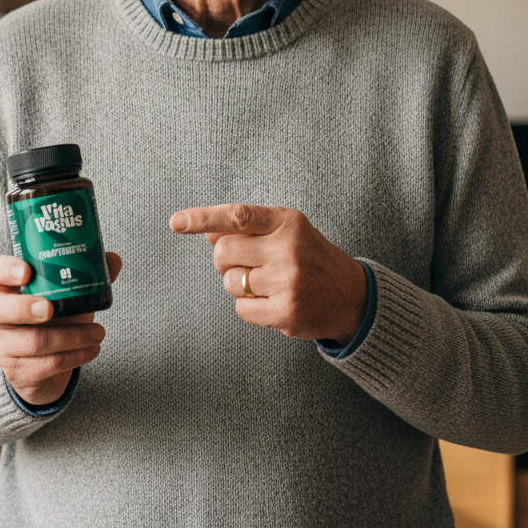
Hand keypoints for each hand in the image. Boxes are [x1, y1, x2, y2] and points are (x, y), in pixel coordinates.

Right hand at [0, 251, 121, 405]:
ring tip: (98, 332)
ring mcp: (3, 347)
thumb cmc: (53, 322)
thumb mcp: (66, 298)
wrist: (44, 370)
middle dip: (26, 308)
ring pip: (32, 341)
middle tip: (51, 308)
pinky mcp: (18, 373)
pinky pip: (47, 364)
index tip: (27, 271)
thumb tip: (114, 258)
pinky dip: (75, 356)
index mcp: (5, 290)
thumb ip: (86, 277)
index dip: (4, 269)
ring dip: (72, 337)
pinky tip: (92, 349)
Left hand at [171, 204, 366, 345]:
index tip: (176, 222)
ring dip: (240, 285)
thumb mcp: (284, 231)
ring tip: (268, 283)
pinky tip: (272, 302)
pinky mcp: (286, 311)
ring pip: (230, 282)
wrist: (352, 295)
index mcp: (286, 221)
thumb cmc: (309, 256)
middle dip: (226, 260)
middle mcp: (288, 248)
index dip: (203, 218)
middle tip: (248, 263)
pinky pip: (241, 309)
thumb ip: (246, 228)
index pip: (236, 216)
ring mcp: (288, 281)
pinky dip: (250, 308)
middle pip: (223, 253)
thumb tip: (206, 231)